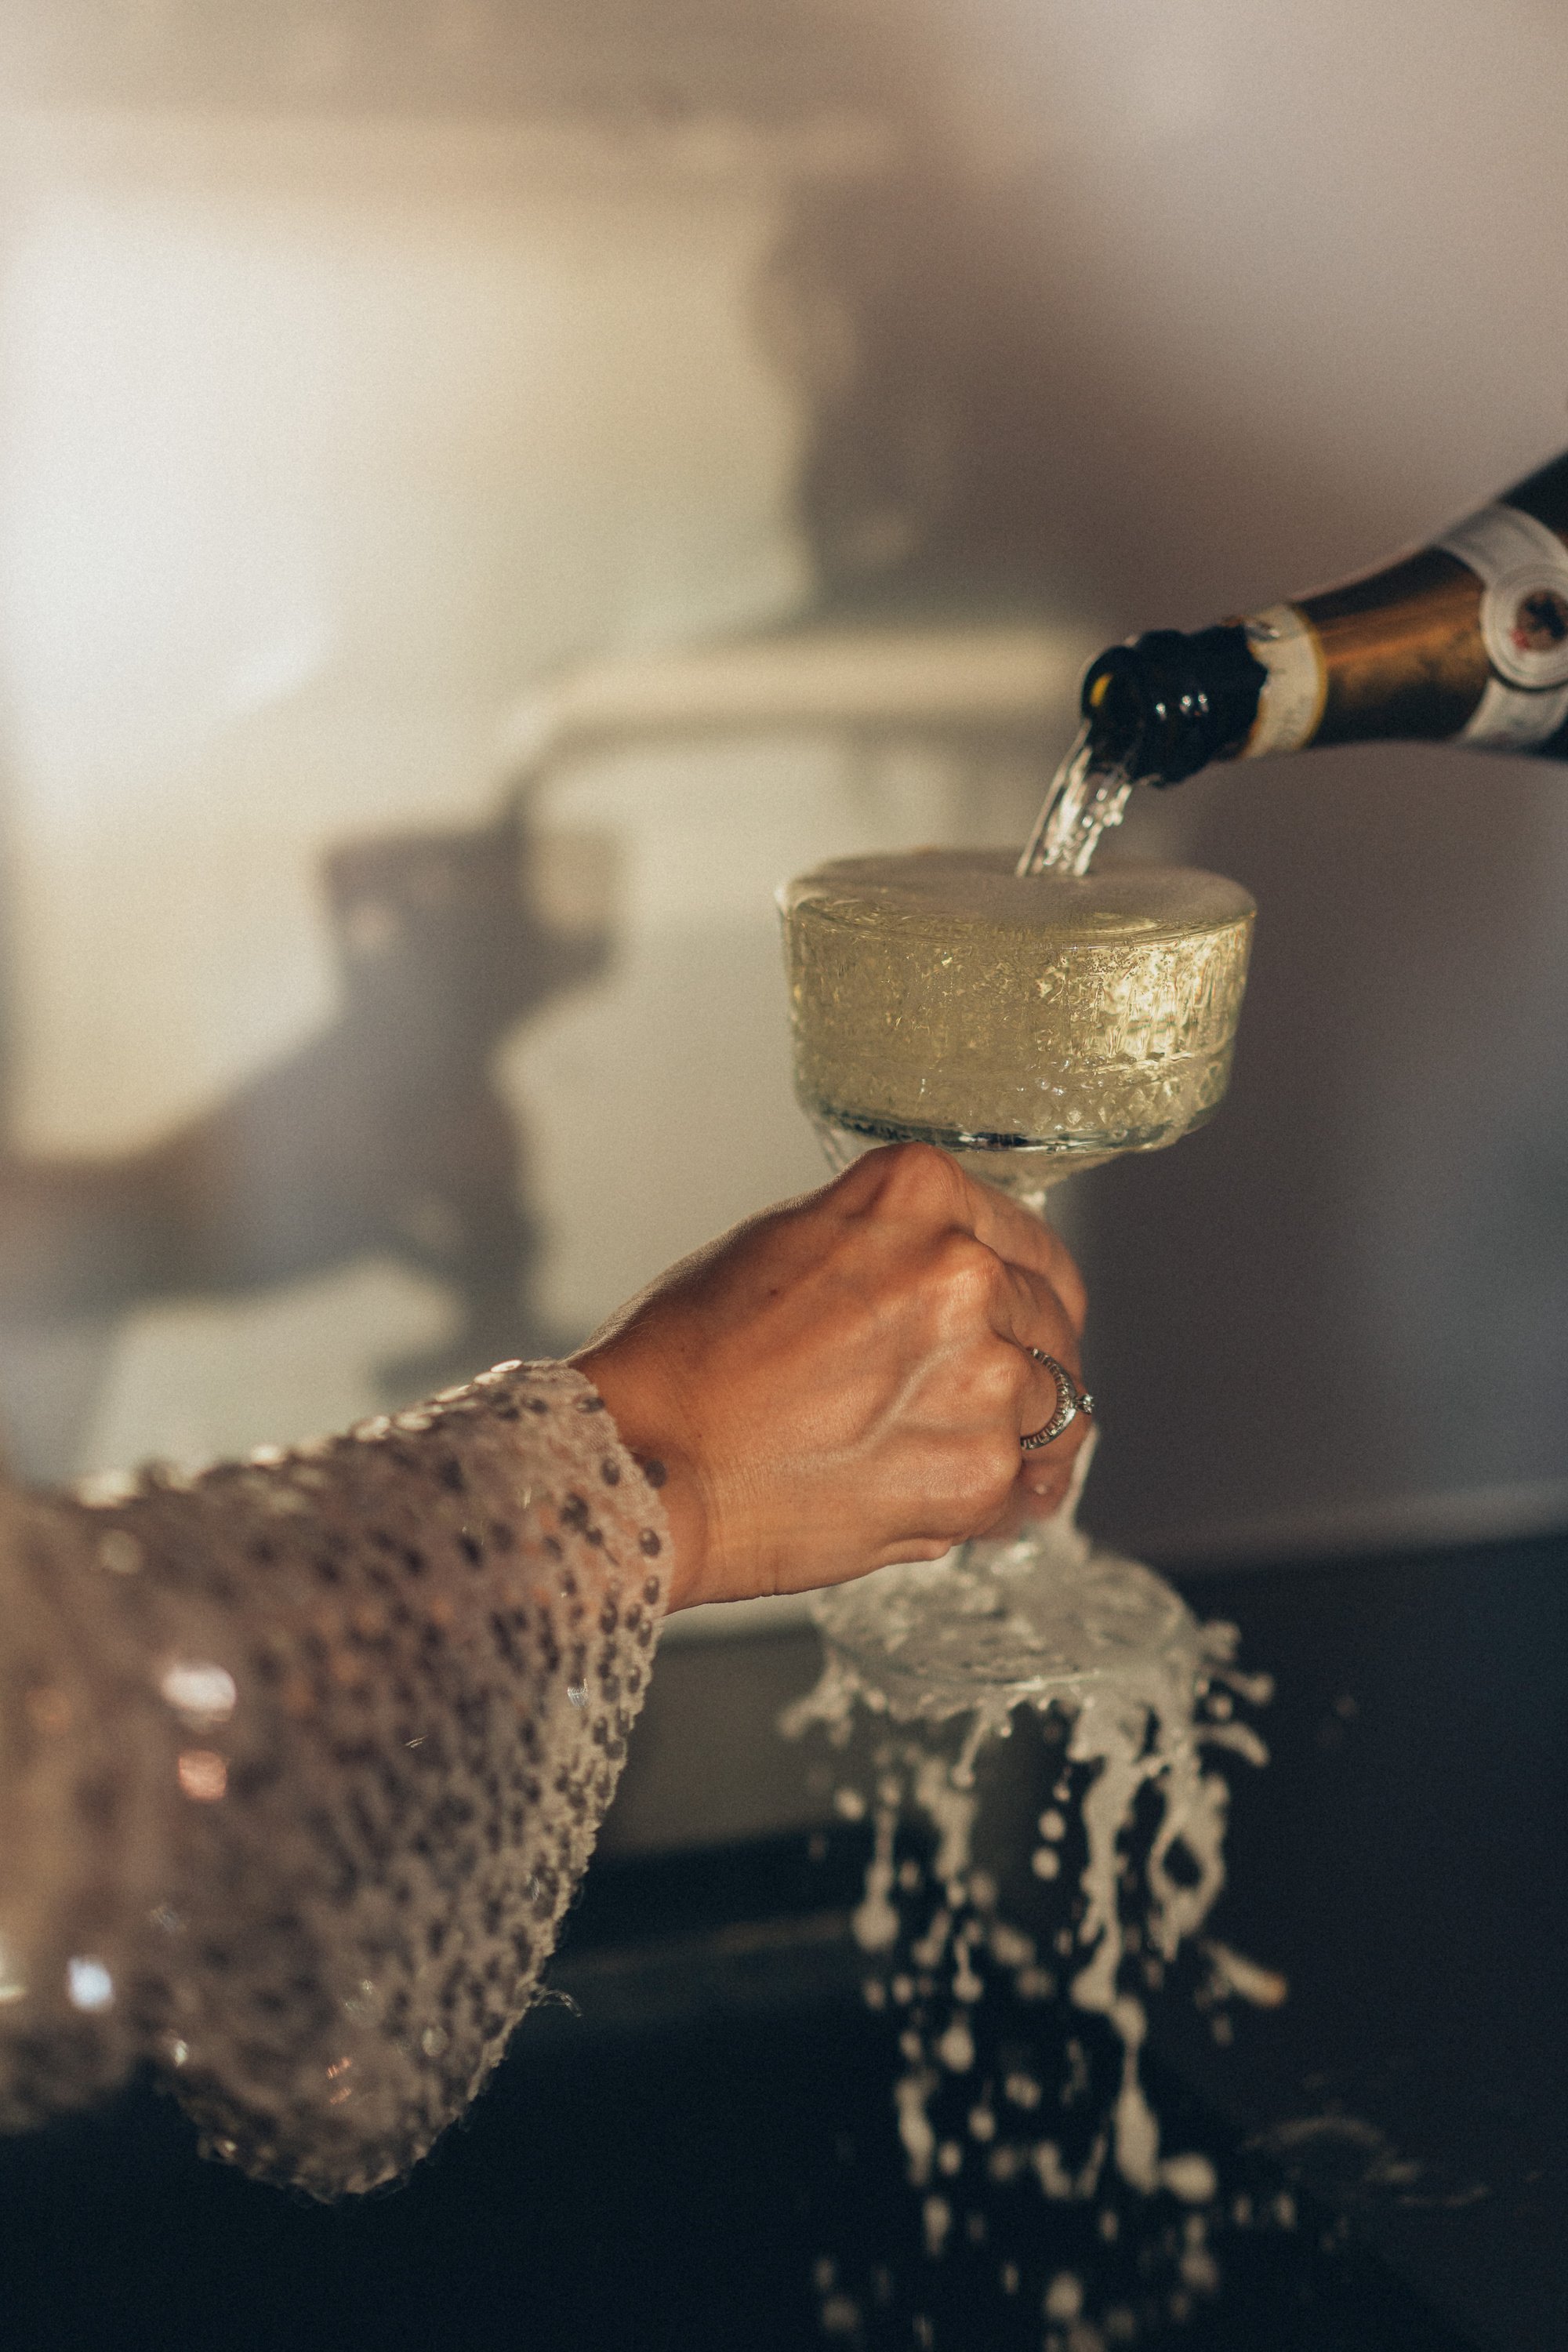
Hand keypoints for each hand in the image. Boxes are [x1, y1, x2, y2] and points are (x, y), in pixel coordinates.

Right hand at [573, 1141, 1088, 1610]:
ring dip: (1016, 1436)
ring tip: (942, 1456)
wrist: (645, 1460)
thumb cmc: (686, 1358)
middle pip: (1053, 1324)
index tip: (1027, 1320)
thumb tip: (967, 1282)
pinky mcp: (978, 1473)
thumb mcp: (790, 1242)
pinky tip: (936, 1500)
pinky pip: (1023, 1488)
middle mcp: (964, 1271)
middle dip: (1026, 1365)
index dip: (1030, 1292)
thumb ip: (891, 1247)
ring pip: (1054, 1408)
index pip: (1031, 1244)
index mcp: (919, 1195)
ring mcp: (982, 1374)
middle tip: (977, 1401)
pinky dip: (994, 1503)